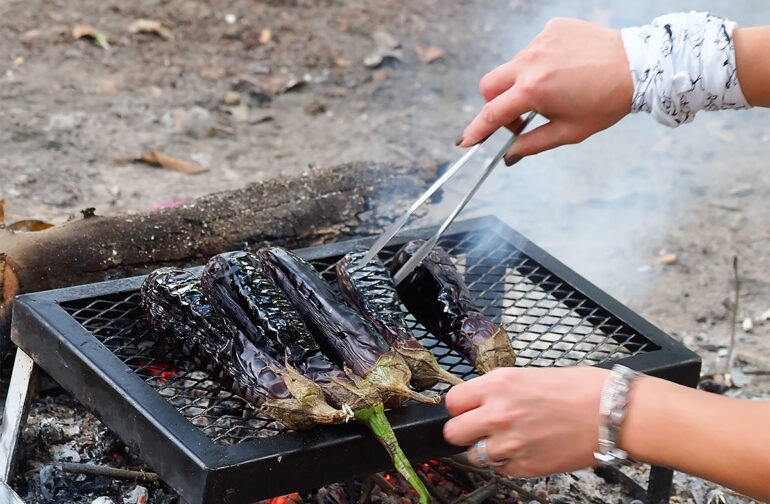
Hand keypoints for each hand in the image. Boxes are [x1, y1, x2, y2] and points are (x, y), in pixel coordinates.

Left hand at [443, 366, 607, 476]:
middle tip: (479, 427)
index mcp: (498, 385)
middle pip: (453, 433)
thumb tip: (481, 398)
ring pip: (475, 455)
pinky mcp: (526, 467)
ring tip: (509, 439)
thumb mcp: (529, 374)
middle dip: (465, 430)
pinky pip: (501, 470)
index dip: (460, 406)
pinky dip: (508, 463)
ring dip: (487, 449)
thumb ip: (499, 388)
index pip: (452, 402)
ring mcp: (510, 444)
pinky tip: (526, 449)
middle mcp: (498, 414)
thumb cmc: (581, 389)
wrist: (612, 413)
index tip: (467, 408)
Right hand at [456, 18, 633, 162]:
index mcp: (534, 89)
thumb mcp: (569, 132)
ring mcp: (541, 41)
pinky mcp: (552, 27)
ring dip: (520, 83)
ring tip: (552, 90)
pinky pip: (532, 49)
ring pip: (511, 67)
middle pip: (489, 85)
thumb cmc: (606, 102)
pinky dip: (538, 64)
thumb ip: (532, 144)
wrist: (637, 66)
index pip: (493, 113)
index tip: (465, 140)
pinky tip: (563, 69)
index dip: (476, 130)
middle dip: (494, 103)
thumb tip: (508, 155)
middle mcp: (531, 62)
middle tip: (518, 116)